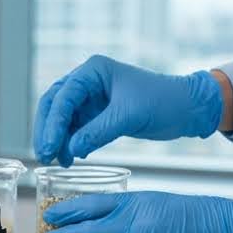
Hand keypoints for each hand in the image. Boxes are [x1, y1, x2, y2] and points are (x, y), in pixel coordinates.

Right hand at [33, 55, 225, 165]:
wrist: (187, 109)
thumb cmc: (164, 101)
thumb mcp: (129, 116)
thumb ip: (98, 132)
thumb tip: (70, 149)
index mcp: (93, 71)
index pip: (63, 96)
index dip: (53, 123)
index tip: (49, 146)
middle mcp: (87, 82)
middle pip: (54, 106)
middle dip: (47, 131)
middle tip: (45, 155)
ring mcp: (90, 99)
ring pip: (61, 120)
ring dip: (57, 140)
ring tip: (57, 162)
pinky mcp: (96, 115)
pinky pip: (74, 129)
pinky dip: (69, 144)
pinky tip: (70, 158)